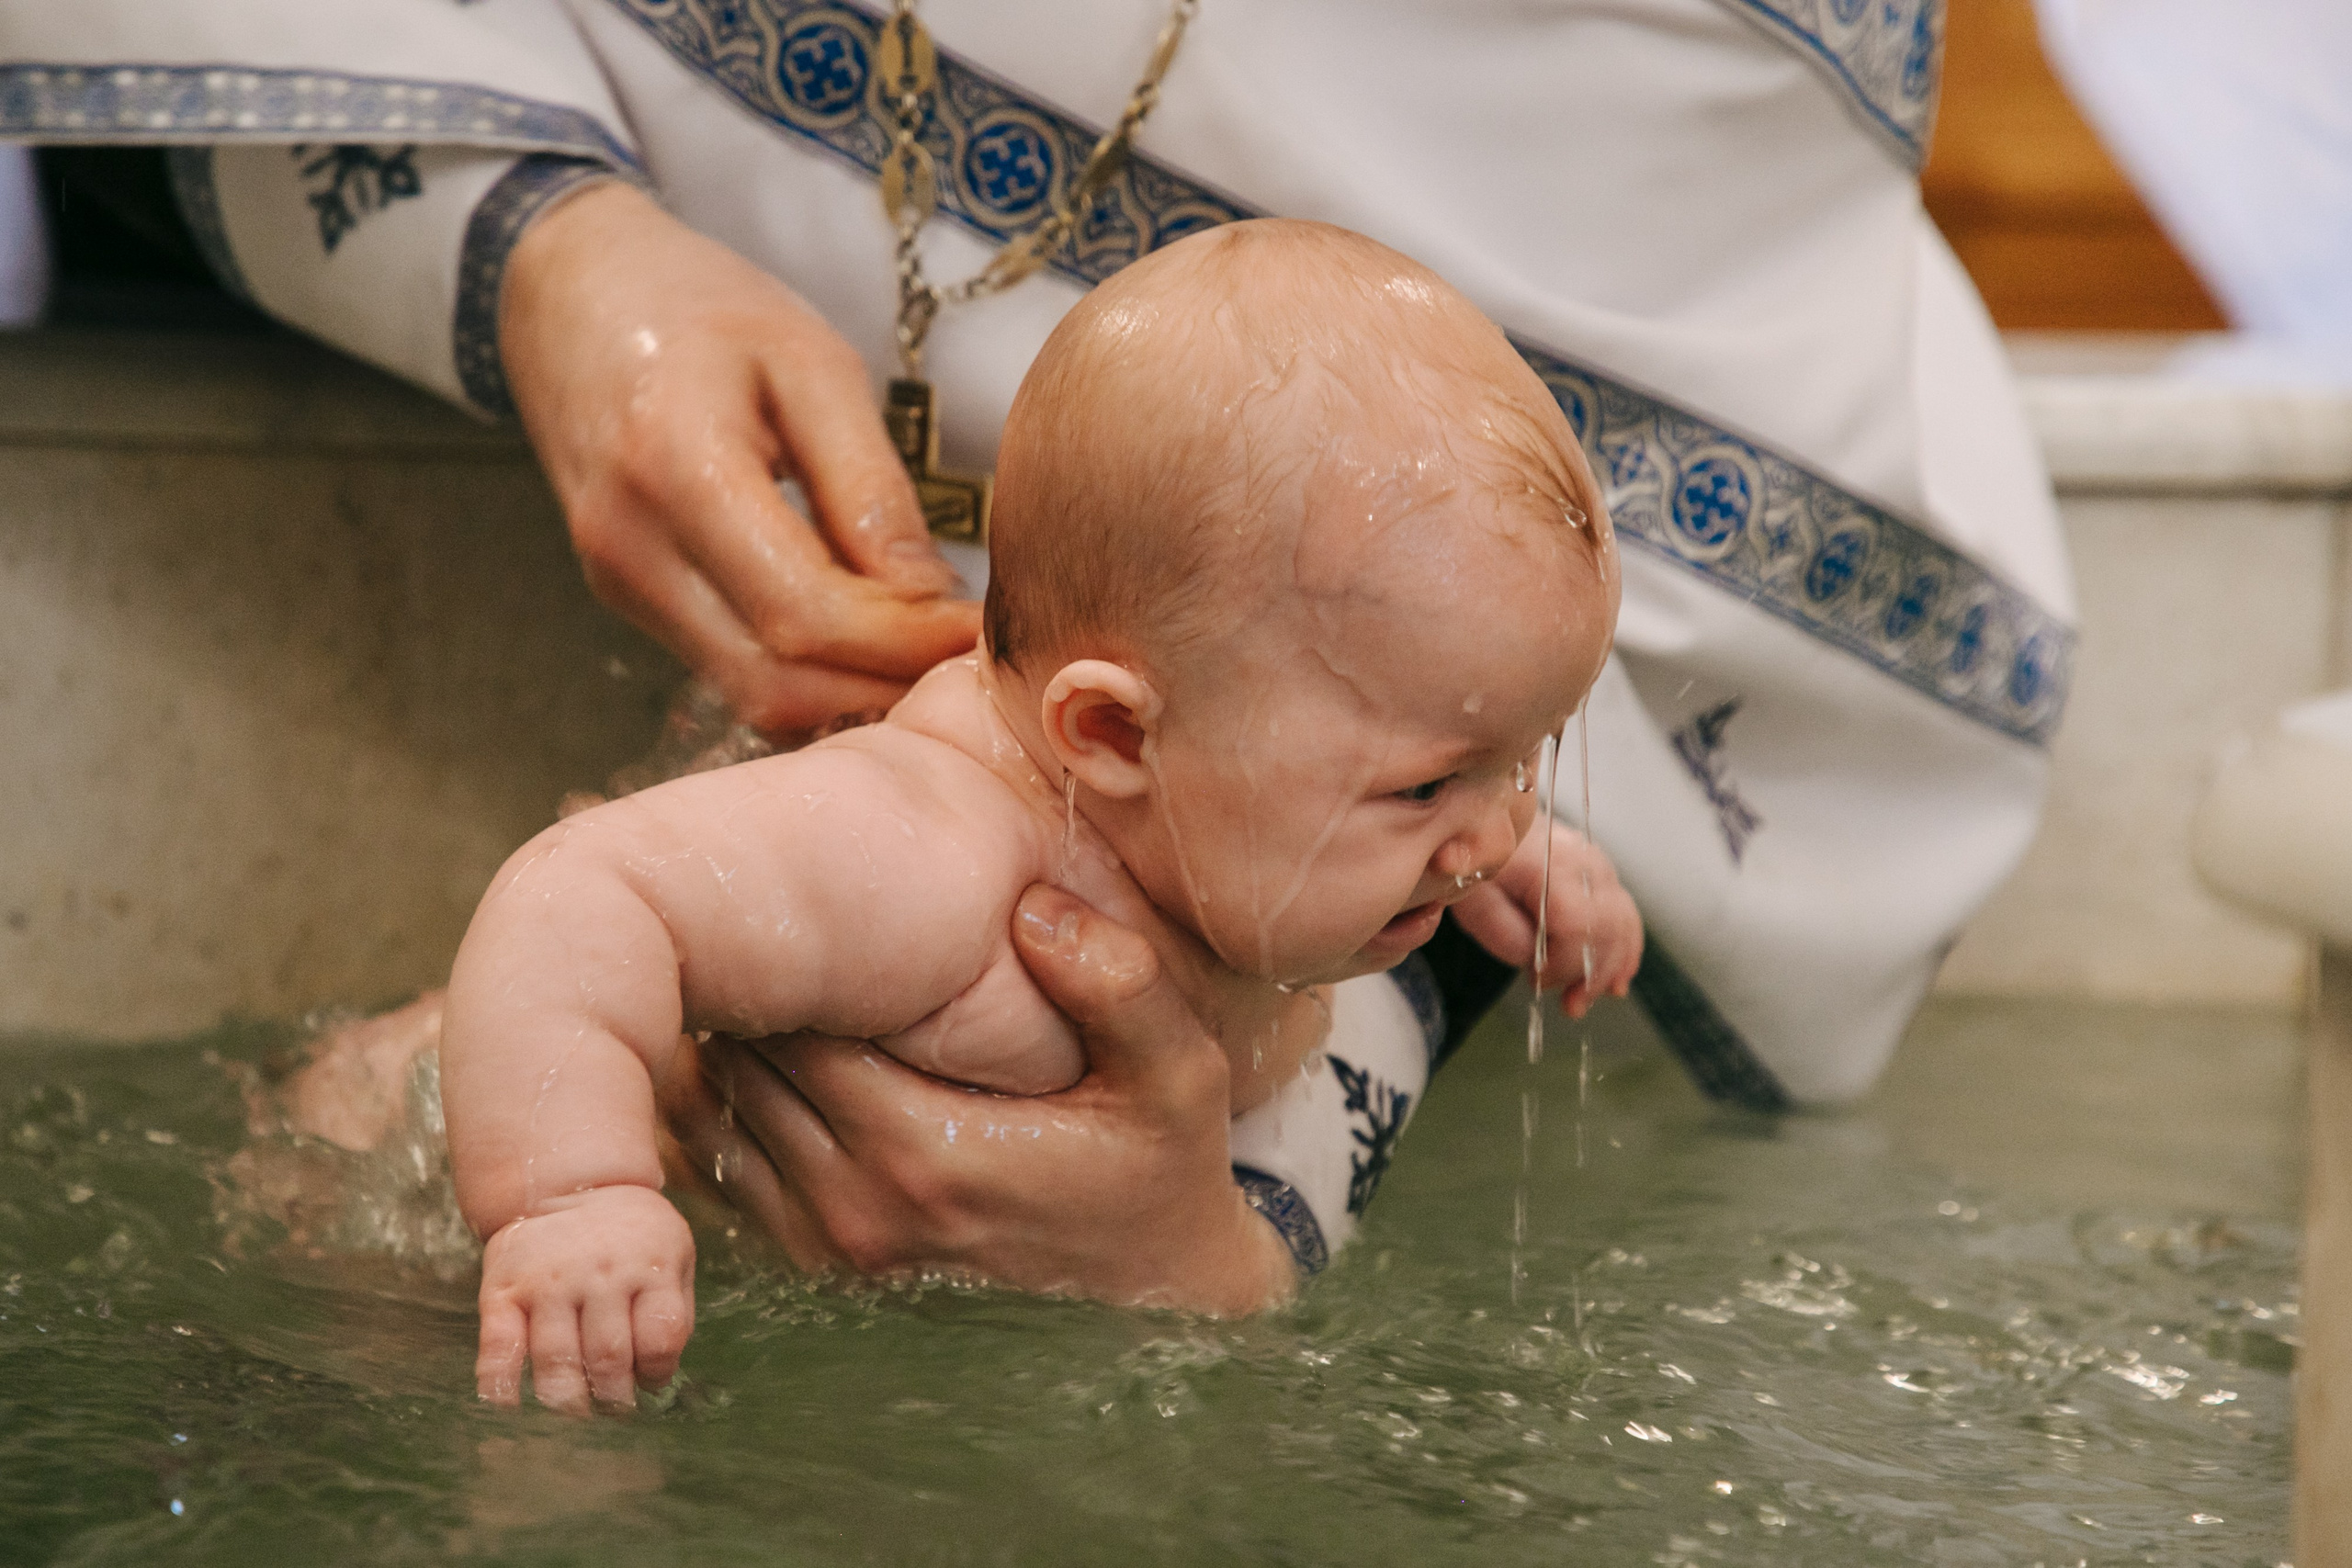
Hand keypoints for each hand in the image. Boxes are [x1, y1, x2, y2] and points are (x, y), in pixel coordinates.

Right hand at [475, 1184, 695, 1413]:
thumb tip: (658, 1380)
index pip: (660, 1337)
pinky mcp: (503, 1290)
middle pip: (608, 1356)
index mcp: (650, 1267)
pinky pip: (498, 1346)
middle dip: (612, 1400)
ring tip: (573, 1415)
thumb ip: (673, 1312)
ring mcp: (549, 1283)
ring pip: (556, 1359)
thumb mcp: (675, 1256)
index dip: (657, 1373)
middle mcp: (599, 1275)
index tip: (650, 1385)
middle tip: (611, 1414)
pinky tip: (509, 1407)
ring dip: (566, 1401)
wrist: (573, 1186)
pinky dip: (500, 1384)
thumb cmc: (634, 1238)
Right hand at [500, 182, 981, 735]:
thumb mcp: (811, 361)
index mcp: (676, 469)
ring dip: (850, 692)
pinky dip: (810, 676)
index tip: (976, 628)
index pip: (803, 614)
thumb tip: (927, 597)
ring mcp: (621, 586)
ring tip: (923, 646)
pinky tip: (866, 637)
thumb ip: (868, 484)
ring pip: (753, 697)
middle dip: (884, 683)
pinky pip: (732, 673)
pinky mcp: (630, 601)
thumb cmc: (702, 305)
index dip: (902, 641)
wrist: (573, 292)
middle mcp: (632, 549)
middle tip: (964, 654)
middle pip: (776, 682)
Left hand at [660, 886, 1296, 1314]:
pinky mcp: (821, 1266)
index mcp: (928, 1158)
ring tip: (764, 976)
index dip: (794, 960)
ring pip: (719, 1124)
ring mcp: (832, 1249)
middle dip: (748, 995)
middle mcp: (860, 1213)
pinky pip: (727, 1174)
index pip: (800, 1035)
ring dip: (728, 1050)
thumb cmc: (1164, 1168)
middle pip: (742, 1077)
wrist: (1160, 1294)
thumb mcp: (1180, 1075)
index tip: (816, 907)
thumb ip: (1120, 986)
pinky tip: (765, 1051)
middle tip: (768, 919)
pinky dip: (726, 1110)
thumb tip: (1034, 910)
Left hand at [1450, 821, 1642, 1017]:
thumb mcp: (1474, 901)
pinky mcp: (1602, 873)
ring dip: (1610, 969)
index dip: (1562, 963)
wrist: (1484, 825)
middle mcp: (1584, 861)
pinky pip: (1626, 914)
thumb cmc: (1476, 866)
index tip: (1536, 981)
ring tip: (1585, 1000)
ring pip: (1624, 923)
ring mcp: (1598, 865)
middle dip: (1590, 974)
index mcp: (1548, 865)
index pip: (1576, 924)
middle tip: (1568, 1005)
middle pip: (1608, 928)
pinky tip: (1616, 983)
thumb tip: (1541, 962)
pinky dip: (1625, 951)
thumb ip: (1507, 934)